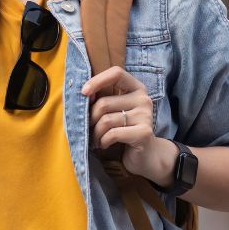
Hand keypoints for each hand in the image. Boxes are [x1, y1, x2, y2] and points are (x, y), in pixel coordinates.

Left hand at [82, 65, 166, 180]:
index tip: (84, 93)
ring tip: (95, 139)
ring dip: (95, 133)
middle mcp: (143, 99)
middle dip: (90, 119)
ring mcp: (145, 116)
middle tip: (89, 129)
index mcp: (136, 88)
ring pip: (106, 121)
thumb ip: (103, 99)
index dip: (97, 80)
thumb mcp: (115, 111)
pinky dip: (102, 141)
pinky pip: (112, 134)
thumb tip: (83, 94)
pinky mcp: (143, 132)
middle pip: (104, 103)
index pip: (116, 73)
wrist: (145, 155)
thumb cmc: (124, 130)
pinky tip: (104, 144)